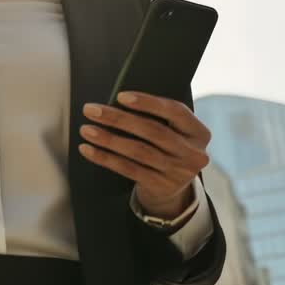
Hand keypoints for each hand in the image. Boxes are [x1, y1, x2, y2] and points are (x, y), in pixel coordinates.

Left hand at [78, 91, 211, 218]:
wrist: (173, 187)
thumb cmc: (166, 146)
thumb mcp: (172, 131)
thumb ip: (156, 117)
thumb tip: (116, 101)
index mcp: (199, 132)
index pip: (175, 111)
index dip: (147, 102)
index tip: (120, 96)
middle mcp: (194, 153)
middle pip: (153, 131)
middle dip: (118, 119)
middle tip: (91, 110)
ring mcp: (178, 173)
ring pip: (138, 151)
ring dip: (108, 139)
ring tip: (86, 129)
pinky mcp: (161, 186)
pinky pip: (128, 169)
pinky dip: (106, 158)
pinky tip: (88, 149)